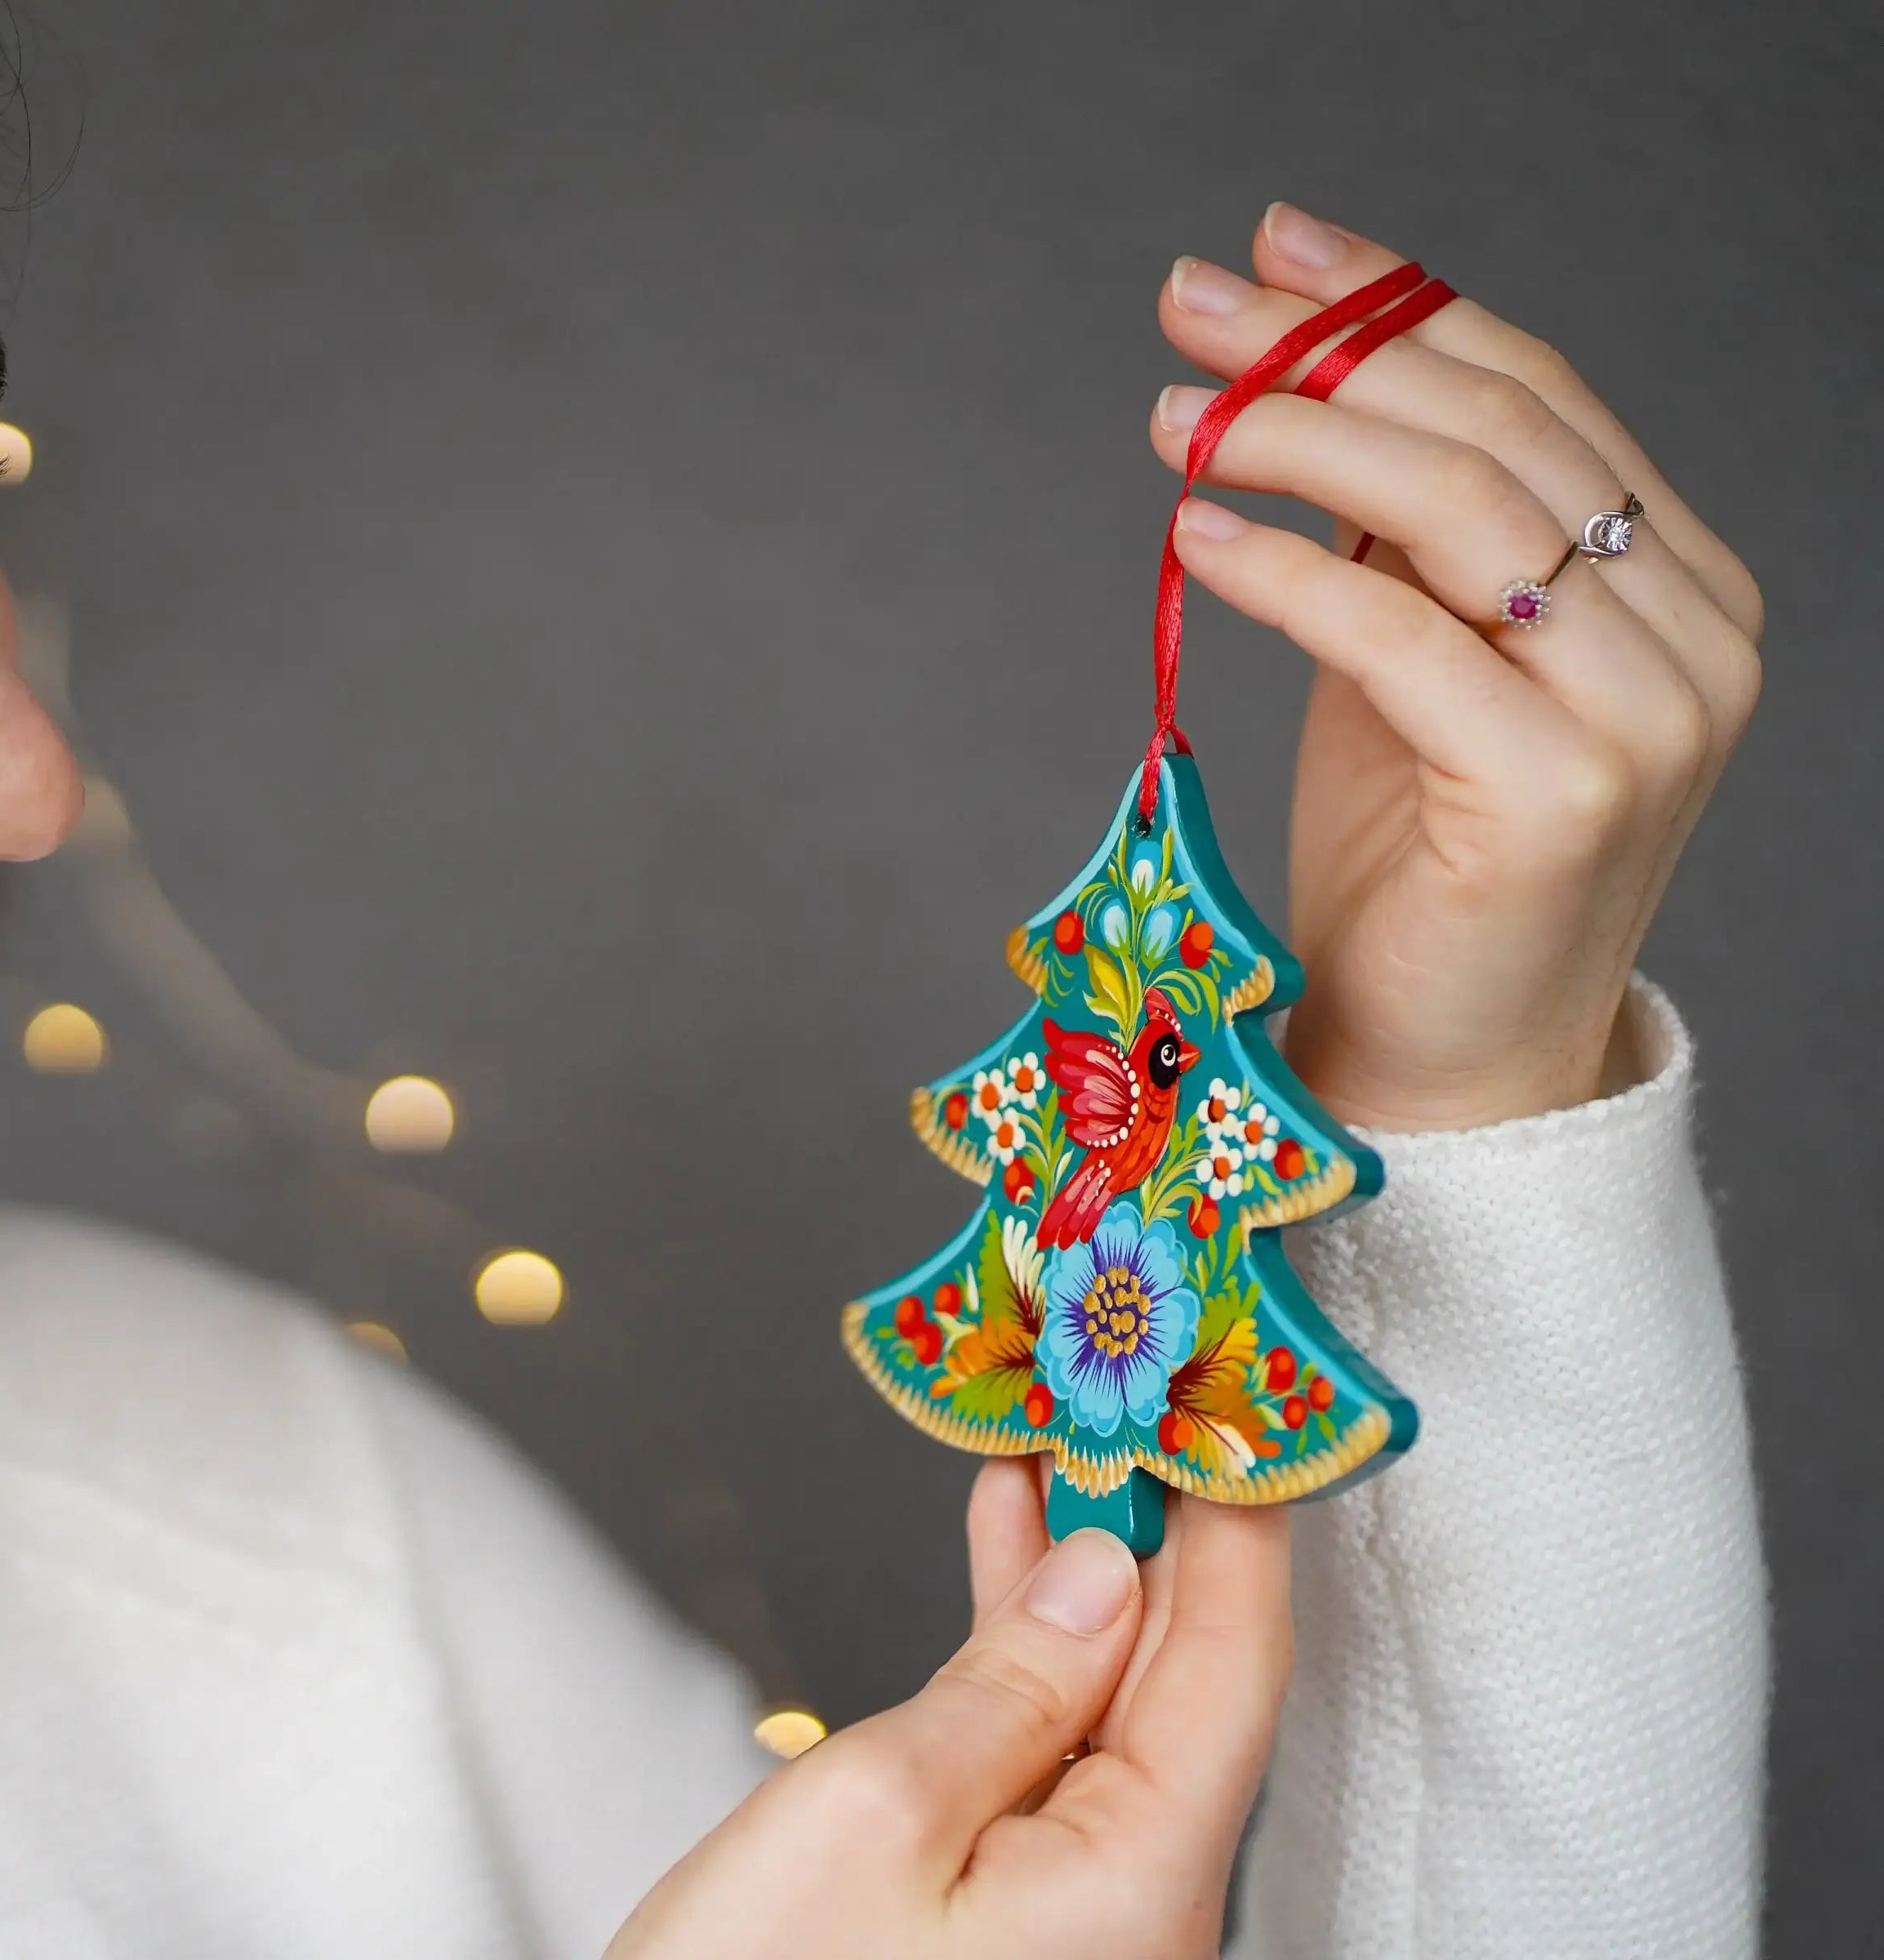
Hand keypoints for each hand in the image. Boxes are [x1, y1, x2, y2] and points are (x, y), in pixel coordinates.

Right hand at [607, 1469, 1287, 1959]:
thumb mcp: (873, 1812)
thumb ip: (1006, 1685)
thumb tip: (1104, 1577)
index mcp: (1139, 1889)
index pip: (1231, 1661)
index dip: (1236, 1517)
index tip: (1225, 1403)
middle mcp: (1141, 1917)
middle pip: (1185, 1682)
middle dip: (1161, 1527)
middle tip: (1134, 1391)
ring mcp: (1086, 1927)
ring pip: (1118, 1711)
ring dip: (1088, 1576)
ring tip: (1060, 1438)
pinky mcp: (1024, 1926)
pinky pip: (1061, 1759)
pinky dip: (1032, 1651)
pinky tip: (1013, 1562)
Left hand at [1152, 202, 1761, 1130]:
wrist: (1437, 1058)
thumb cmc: (1414, 863)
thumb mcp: (1409, 663)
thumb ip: (1401, 540)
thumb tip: (1306, 377)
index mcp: (1677, 585)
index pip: (1540, 395)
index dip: (1401, 307)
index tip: (1277, 249)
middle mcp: (1694, 633)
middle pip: (1499, 433)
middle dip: (1331, 349)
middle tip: (1191, 304)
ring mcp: (1651, 712)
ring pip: (1463, 511)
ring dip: (1297, 440)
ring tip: (1175, 415)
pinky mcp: (1566, 789)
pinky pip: (1403, 634)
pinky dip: (1287, 572)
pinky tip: (1197, 534)